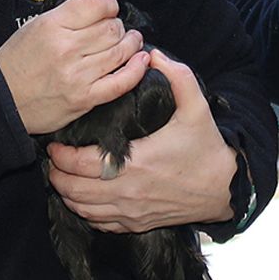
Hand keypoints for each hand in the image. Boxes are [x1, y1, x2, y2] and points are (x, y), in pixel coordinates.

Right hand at [0, 0, 149, 134]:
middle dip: (119, 27)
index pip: (98, 4)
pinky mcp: (85, 98)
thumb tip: (101, 11)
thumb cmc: (17, 64)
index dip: (109, 5)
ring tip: (130, 42)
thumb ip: (68, 16)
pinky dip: (136, 70)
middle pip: (113, 28)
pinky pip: (122, 82)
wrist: (1, 100)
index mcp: (52, 26)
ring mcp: (77, 75)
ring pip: (122, 51)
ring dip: (132, 45)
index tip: (109, 10)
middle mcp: (66, 49)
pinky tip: (141, 61)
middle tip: (114, 31)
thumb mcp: (35, 27)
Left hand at [46, 52, 236, 232]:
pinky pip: (100, 223)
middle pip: (73, 189)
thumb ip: (178, 77)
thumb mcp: (197, 107)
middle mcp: (128, 191)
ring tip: (63, 177)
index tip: (55, 144)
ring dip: (67, 193)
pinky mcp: (137, 224)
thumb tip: (154, 55)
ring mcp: (131, 211)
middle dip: (57, 174)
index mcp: (136, 162)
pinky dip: (86, 212)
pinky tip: (84, 199)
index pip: (81, 164)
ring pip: (82, 209)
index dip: (61, 155)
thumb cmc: (207, 147)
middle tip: (54, 159)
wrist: (224, 187)